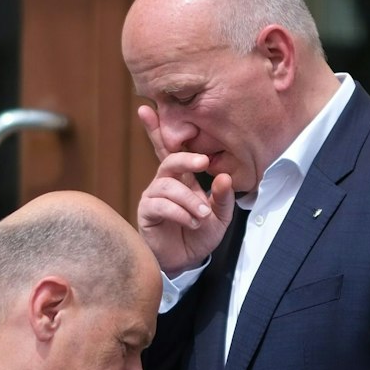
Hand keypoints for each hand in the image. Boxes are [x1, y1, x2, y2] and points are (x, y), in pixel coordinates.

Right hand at [134, 104, 234, 272]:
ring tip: (202, 215)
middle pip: (168, 160)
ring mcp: (153, 197)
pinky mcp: (147, 213)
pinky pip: (161, 205)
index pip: (168, 149)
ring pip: (168, 186)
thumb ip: (222, 197)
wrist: (187, 261)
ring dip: (189, 199)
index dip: (156, 129)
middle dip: (185, 158)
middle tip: (203, 162)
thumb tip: (222, 176)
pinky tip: (191, 221)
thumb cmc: (199, 234)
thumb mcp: (219, 216)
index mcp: (181, 178)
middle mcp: (164, 183)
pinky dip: (180, 212)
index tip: (147, 109)